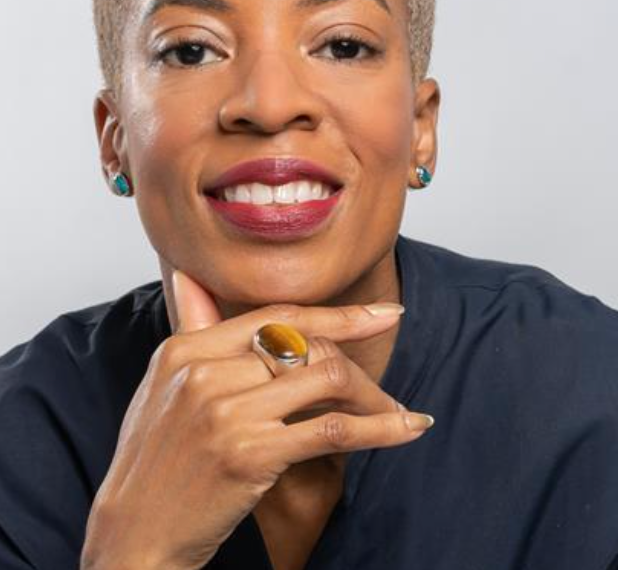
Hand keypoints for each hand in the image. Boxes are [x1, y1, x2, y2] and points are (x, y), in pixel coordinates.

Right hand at [80, 271, 433, 569]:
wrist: (133, 534)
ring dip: (372, 397)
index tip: (383, 314)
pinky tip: (408, 426)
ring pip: (326, 379)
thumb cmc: (153, 460)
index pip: (276, 318)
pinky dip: (380, 428)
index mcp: (185, 349)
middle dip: (356, 367)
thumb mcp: (161, 385)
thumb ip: (189, 329)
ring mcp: (227, 413)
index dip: (337, 314)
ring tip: (393, 412)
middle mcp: (205, 373)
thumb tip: (188, 276)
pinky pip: (332, 429)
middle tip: (382, 392)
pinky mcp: (250, 454)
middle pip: (306, 347)